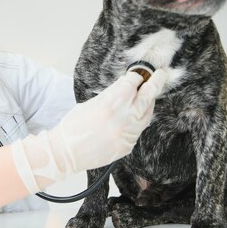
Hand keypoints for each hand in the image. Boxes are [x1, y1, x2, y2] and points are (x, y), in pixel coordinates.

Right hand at [11, 69, 168, 192]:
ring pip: (147, 114)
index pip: (132, 83)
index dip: (136, 76)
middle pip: (148, 95)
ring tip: (148, 97)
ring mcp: (127, 134)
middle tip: (161, 75)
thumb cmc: (72, 127)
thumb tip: (125, 87)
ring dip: (148, 104)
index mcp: (110, 103)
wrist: (65, 153)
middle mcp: (122, 118)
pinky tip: (134, 117)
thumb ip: (110, 96)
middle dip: (156, 83)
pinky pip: (138, 130)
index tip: (137, 74)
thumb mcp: (89, 104)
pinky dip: (138, 121)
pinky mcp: (127, 146)